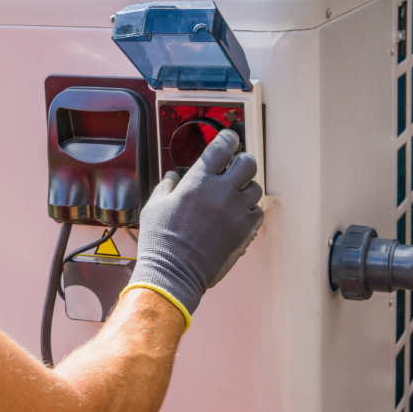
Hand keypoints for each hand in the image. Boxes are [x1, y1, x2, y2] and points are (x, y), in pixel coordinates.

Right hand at [128, 129, 262, 317]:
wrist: (174, 273)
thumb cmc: (160, 240)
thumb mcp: (154, 206)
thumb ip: (167, 186)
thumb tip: (174, 177)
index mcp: (198, 181)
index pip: (222, 146)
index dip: (228, 138)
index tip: (228, 139)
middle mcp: (222, 192)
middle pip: (248, 162)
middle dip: (242, 161)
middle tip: (235, 168)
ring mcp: (236, 212)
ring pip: (256, 188)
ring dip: (246, 188)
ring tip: (235, 195)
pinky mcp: (244, 231)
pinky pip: (258, 212)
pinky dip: (250, 210)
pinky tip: (238, 215)